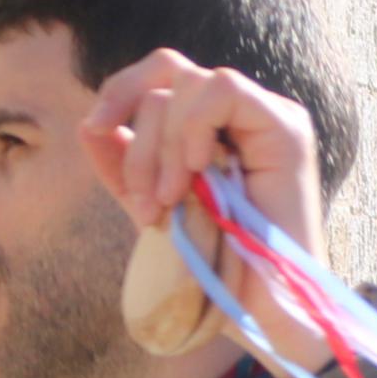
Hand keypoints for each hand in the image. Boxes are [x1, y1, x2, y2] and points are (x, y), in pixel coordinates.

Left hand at [85, 49, 330, 366]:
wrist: (261, 307)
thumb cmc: (215, 267)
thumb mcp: (155, 210)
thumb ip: (124, 169)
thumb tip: (89, 127)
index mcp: (211, 128)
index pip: (158, 79)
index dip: (118, 94)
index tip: (94, 129)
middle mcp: (241, 116)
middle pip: (167, 69)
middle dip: (136, 126)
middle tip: (142, 194)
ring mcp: (266, 118)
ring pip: (188, 82)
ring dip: (164, 145)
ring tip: (172, 200)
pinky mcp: (287, 128)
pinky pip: (222, 90)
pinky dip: (195, 127)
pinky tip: (197, 171)